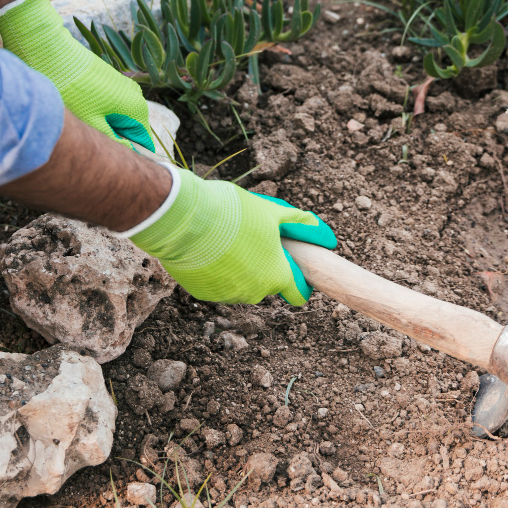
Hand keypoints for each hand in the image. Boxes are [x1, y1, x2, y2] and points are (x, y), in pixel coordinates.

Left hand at [0, 0, 162, 156]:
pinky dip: (97, 112)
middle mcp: (135, 96)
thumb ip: (114, 141)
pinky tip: (79, 111)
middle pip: (130, 129)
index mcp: (136, 108)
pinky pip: (109, 104)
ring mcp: (122, 85)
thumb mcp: (92, 123)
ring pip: (117, 117)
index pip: (144, 141)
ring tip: (83, 126)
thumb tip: (129, 154)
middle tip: (91, 143)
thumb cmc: (71, 90)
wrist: (51, 52)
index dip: (131, 155)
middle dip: (114, 139)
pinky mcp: (108, 78)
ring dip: (104, 125)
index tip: (117, 164)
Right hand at [129, 167, 336, 304]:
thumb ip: (300, 224)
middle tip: (252, 239)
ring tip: (226, 240)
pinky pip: (217, 284)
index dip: (300, 281)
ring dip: (239, 268)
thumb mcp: (272, 211)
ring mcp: (227, 296)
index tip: (295, 267)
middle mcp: (255, 292)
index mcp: (276, 275)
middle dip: (265, 266)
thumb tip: (325, 235)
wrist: (182, 219)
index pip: (298, 293)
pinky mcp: (203, 294)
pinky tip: (208, 249)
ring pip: (241, 285)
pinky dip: (216, 271)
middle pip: (268, 285)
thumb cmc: (232, 213)